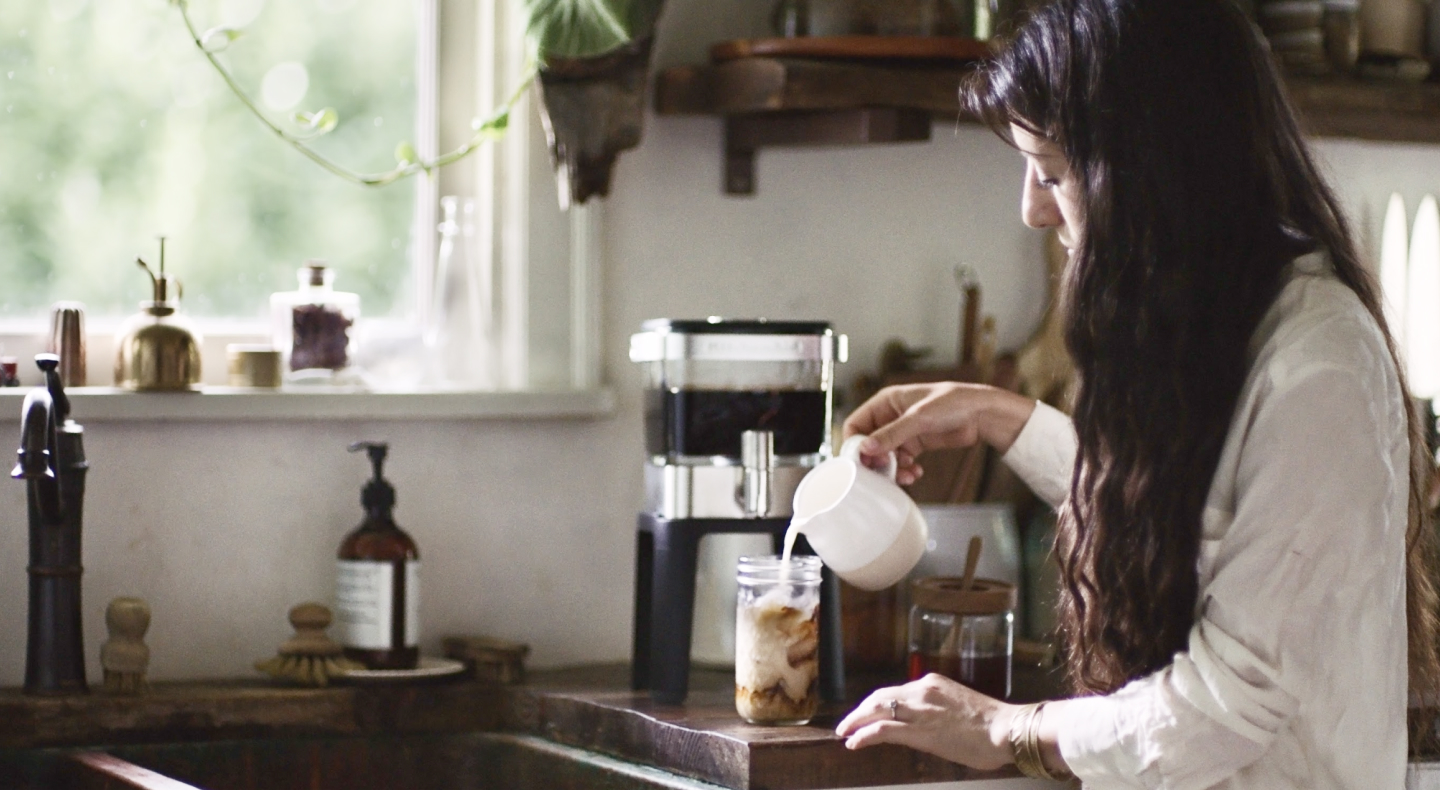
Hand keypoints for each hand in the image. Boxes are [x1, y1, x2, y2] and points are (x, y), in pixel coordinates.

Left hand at [834, 674, 1017, 769]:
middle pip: (880, 698)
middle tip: (846, 723)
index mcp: (932, 684)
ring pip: (877, 710)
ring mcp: (920, 709)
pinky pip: (883, 729)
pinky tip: (853, 741)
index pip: (895, 692)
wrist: (1006, 730)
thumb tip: (923, 724)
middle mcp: (923, 691)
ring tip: (844, 732)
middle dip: (860, 711)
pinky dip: (864, 734)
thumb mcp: (958, 708)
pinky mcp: (920, 730)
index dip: (875, 703)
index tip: (865, 713)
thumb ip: (937, 711)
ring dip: (856, 722)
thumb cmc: (991, 725)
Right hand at [842, 383, 1035, 484]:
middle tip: (884, 472)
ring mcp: (903, 432)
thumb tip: (866, 448)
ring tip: (905, 475)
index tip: (860, 461)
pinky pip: (900, 461)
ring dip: (892, 468)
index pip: (856, 423)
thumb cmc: (952, 403)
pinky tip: (916, 472)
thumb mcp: (918, 418)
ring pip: (885, 456)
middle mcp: (891, 416)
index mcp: (885, 402)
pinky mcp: (916, 444)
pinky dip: (905, 470)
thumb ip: (891, 434)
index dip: (855, 443)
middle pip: (869, 443)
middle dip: (876, 460)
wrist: (981, 414)